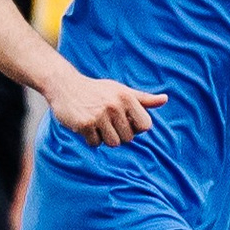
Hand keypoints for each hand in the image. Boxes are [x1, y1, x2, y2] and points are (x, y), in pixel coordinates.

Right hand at [46, 70, 166, 146]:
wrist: (64, 85)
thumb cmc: (97, 90)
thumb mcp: (121, 91)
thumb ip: (144, 99)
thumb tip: (165, 99)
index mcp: (127, 97)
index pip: (145, 126)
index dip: (136, 128)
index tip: (125, 121)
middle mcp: (115, 105)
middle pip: (128, 138)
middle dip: (118, 134)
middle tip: (106, 121)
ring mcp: (99, 115)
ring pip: (113, 143)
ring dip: (105, 138)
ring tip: (97, 124)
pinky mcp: (84, 124)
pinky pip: (95, 143)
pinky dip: (90, 139)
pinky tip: (85, 125)